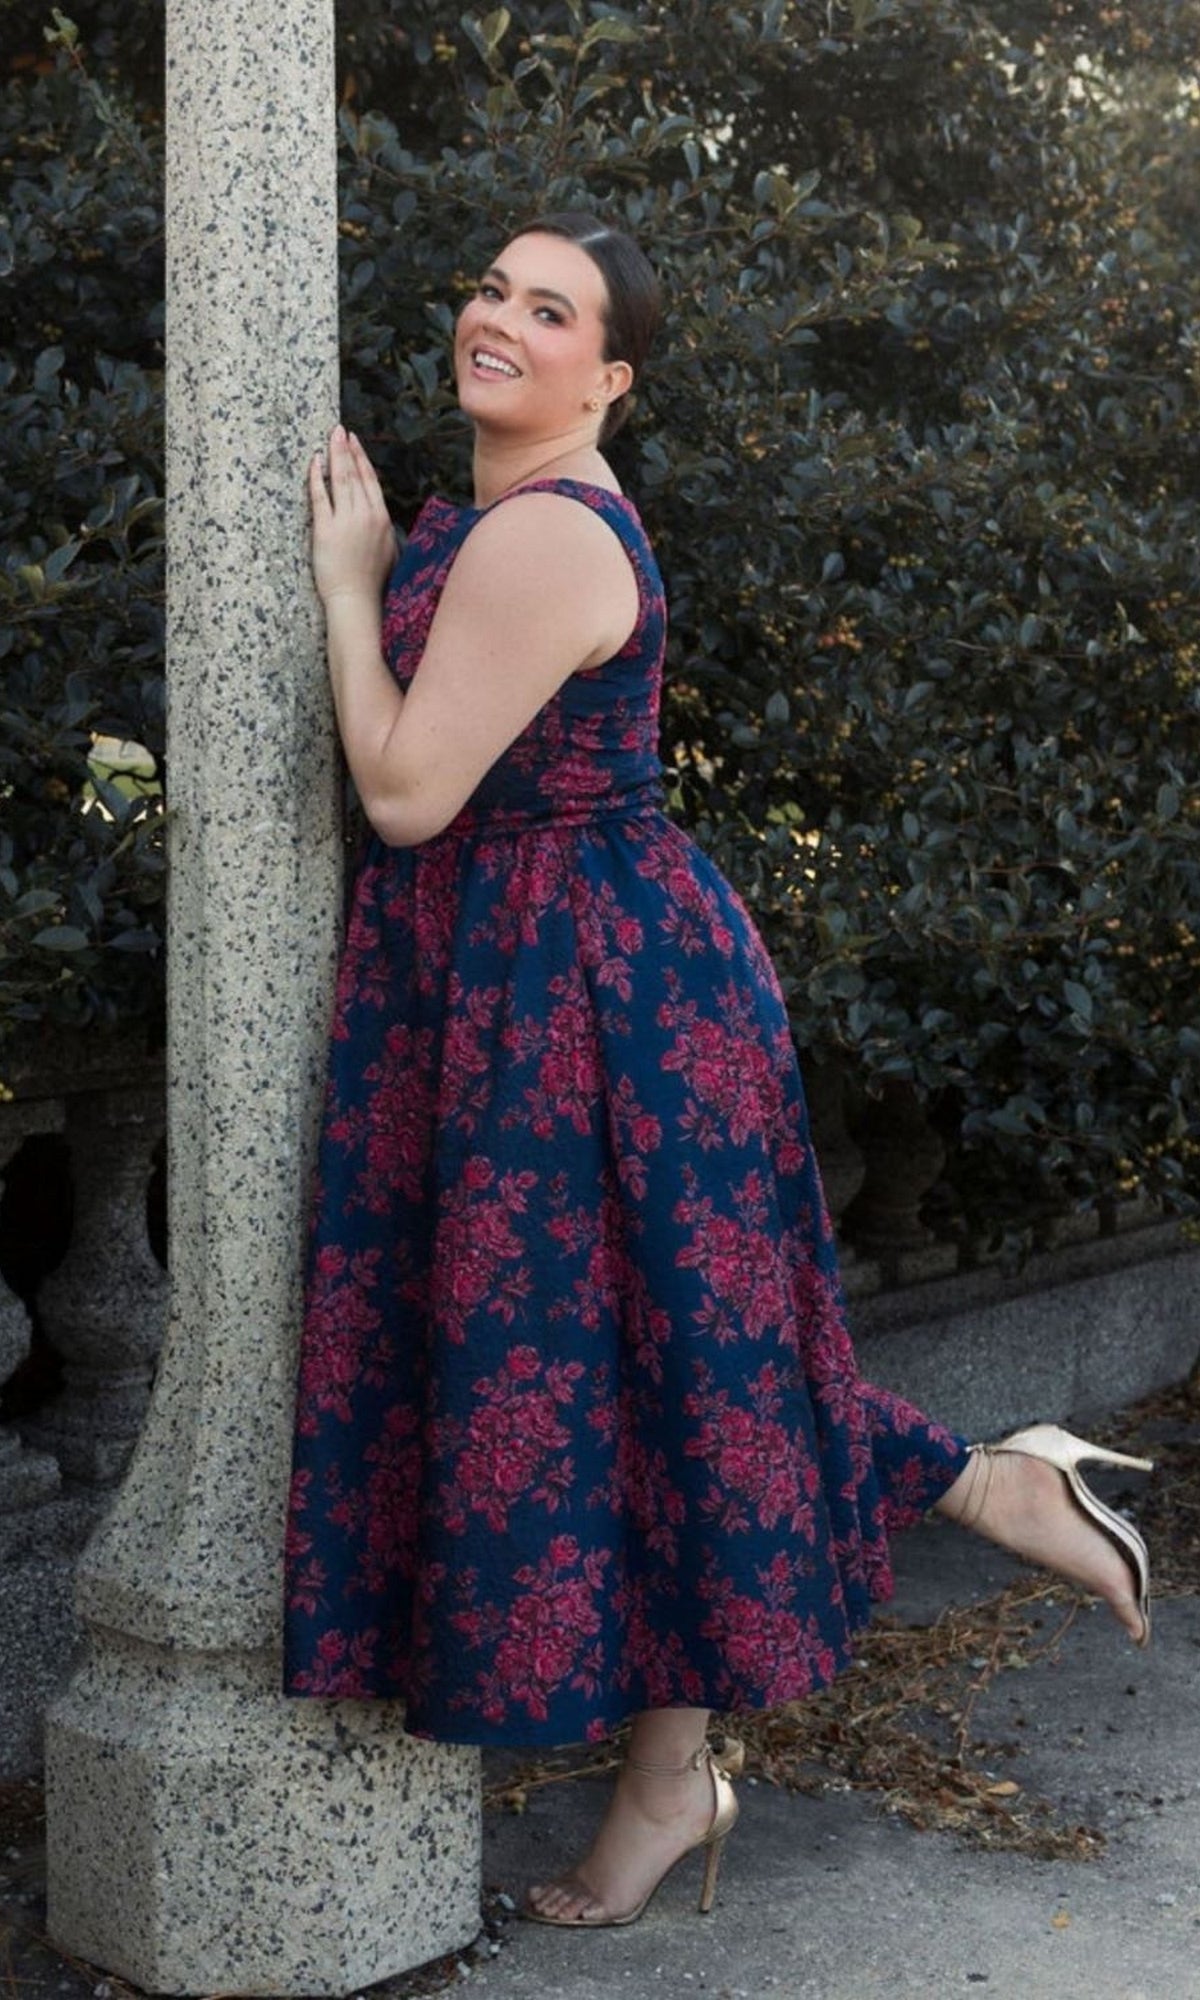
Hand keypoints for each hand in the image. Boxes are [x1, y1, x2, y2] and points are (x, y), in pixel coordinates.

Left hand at [308, 424, 396, 606]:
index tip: (355, 442)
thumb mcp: (389, 550)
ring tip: (330, 438)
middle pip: (355, 474)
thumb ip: (384, 529)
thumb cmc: (372, 582)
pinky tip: (314, 462)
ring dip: (334, 455)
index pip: (371, 480)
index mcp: (382, 519)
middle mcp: (366, 515)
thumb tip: (380, 517)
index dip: (362, 458)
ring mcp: (346, 521)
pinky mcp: (326, 529)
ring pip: (340, 480)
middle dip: (347, 449)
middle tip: (339, 430)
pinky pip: (320, 496)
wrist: (357, 599)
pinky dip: (316, 477)